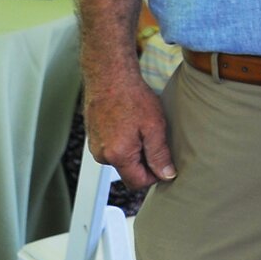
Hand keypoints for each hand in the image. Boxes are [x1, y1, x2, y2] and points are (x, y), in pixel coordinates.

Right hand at [83, 71, 175, 190]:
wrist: (110, 77)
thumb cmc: (132, 98)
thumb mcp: (154, 127)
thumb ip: (159, 155)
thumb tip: (167, 175)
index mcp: (117, 156)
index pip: (137, 183)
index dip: (155, 176)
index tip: (166, 163)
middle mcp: (102, 155)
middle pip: (129, 171)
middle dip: (145, 161)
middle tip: (155, 137)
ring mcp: (95, 146)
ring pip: (121, 159)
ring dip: (135, 149)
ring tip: (142, 127)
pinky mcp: (93, 136)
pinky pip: (113, 147)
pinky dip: (124, 140)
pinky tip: (131, 123)